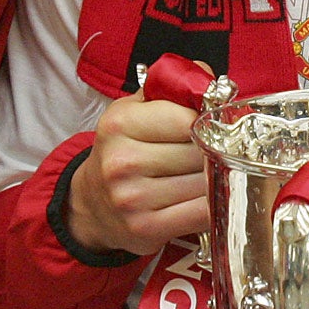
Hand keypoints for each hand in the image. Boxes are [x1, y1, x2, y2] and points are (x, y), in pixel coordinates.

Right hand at [65, 90, 206, 255]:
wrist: (92, 203)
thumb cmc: (123, 149)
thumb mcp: (136, 109)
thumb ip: (172, 89)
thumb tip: (210, 79)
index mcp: (119, 124)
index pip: (187, 119)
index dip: (207, 122)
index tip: (211, 125)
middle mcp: (122, 162)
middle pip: (199, 152)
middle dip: (214, 151)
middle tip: (214, 150)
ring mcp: (132, 198)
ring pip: (204, 183)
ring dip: (216, 179)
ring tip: (208, 173)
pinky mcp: (145, 228)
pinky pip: (200, 214)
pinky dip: (214, 205)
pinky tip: (208, 197)